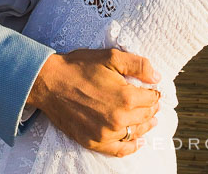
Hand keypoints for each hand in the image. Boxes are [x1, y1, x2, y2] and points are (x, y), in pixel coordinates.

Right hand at [29, 48, 160, 157]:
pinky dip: (131, 147)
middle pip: (146, 116)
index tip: (153, 90)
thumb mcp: (112, 57)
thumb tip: (157, 77)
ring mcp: (105, 133)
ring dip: (144, 125)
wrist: (50, 82)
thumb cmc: (80, 67)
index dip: (154, 93)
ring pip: (135, 132)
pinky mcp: (93, 141)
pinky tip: (139, 142)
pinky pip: (118, 150)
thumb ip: (139, 65)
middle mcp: (118, 119)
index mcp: (126, 97)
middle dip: (151, 108)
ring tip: (150, 120)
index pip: (152, 99)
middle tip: (153, 103)